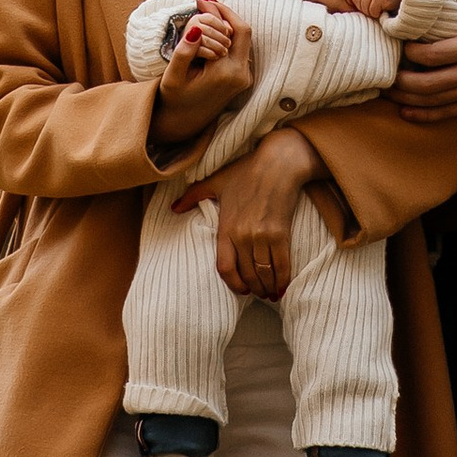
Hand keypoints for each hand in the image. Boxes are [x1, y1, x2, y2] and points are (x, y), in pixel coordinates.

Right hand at [155, 2, 250, 140]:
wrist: (182, 124)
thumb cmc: (173, 100)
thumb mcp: (173, 76)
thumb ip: (183, 52)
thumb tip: (195, 28)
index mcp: (227, 73)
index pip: (233, 29)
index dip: (219, 10)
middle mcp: (242, 75)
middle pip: (244, 31)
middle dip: (225, 13)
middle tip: (205, 1)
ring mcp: (244, 78)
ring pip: (243, 39)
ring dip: (227, 23)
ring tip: (206, 10)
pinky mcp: (242, 79)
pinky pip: (240, 48)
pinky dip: (228, 35)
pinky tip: (211, 26)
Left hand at [178, 124, 318, 298]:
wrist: (278, 162)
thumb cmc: (247, 170)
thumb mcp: (216, 181)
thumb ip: (193, 196)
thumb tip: (174, 208)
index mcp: (226, 227)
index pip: (224, 267)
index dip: (232, 284)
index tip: (240, 290)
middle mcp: (243, 236)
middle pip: (247, 275)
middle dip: (253, 289)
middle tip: (258, 294)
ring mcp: (263, 236)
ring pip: (264, 273)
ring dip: (268, 287)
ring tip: (270, 292)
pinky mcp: (281, 233)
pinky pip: (282, 264)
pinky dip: (283, 279)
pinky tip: (283, 287)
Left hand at [346, 0, 405, 17]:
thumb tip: (346, 0)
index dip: (362, 3)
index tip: (374, 0)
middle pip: (357, 3)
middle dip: (367, 8)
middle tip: (380, 3)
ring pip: (364, 8)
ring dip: (374, 11)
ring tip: (384, 4)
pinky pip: (373, 11)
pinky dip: (379, 14)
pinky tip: (387, 7)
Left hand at [393, 0, 456, 122]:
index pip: (432, 55)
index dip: (410, 53)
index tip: (401, 45)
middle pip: (426, 83)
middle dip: (400, 81)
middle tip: (384, 73)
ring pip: (432, 101)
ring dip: (405, 99)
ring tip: (386, 92)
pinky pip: (445, 114)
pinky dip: (423, 116)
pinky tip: (405, 112)